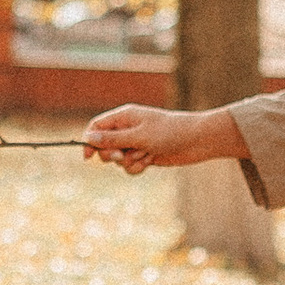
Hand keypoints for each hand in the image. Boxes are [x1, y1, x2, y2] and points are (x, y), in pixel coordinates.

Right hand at [81, 104, 246, 172]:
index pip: (97, 126)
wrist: (196, 141)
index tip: (88, 157)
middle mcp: (128, 129)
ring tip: (146, 155)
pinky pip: (131, 166)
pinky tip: (150, 162)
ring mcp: (136, 143)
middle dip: (112, 155)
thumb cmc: (169, 132)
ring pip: (119, 160)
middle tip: (123, 155)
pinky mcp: (145, 155)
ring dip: (129, 162)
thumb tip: (88, 137)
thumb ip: (112, 138)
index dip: (89, 141)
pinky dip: (137, 167)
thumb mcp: (138, 136)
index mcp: (124, 116)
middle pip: (105, 146)